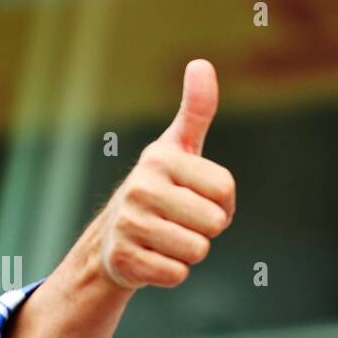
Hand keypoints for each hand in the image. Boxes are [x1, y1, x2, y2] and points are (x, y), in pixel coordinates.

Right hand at [97, 59, 235, 291]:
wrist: (113, 238)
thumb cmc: (160, 188)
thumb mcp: (178, 147)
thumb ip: (196, 109)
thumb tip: (202, 63)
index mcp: (160, 160)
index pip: (225, 189)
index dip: (222, 202)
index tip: (199, 198)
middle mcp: (141, 188)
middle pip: (215, 223)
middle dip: (207, 229)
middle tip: (182, 221)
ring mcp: (130, 225)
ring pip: (198, 251)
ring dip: (190, 251)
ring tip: (167, 238)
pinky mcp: (125, 260)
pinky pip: (178, 274)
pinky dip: (172, 272)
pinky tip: (154, 257)